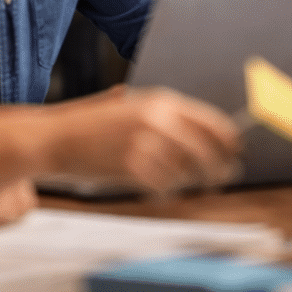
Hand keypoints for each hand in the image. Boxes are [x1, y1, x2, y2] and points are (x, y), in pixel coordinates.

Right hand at [41, 86, 242, 195]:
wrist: (55, 138)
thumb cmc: (92, 124)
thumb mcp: (131, 105)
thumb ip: (164, 114)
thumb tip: (204, 129)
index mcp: (162, 101)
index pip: (211, 121)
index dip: (229, 140)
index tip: (237, 151)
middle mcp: (158, 119)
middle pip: (207, 150)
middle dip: (220, 166)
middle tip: (224, 177)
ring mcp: (145, 143)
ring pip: (187, 171)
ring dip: (192, 181)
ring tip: (191, 184)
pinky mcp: (131, 167)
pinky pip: (164, 186)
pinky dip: (166, 191)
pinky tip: (161, 190)